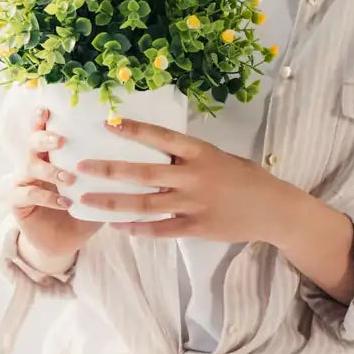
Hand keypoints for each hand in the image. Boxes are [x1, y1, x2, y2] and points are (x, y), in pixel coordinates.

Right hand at [3, 107, 102, 260]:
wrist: (62, 243)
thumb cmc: (81, 212)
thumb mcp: (96, 191)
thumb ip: (107, 174)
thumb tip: (140, 156)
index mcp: (49, 156)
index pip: (42, 131)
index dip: (41, 119)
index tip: (48, 109)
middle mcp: (32, 165)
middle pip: (31, 143)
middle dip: (43, 137)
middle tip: (59, 139)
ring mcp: (22, 183)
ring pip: (27, 167)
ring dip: (49, 169)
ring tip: (68, 178)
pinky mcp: (17, 203)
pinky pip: (27, 194)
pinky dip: (47, 197)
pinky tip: (64, 202)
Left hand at [76, 117, 297, 242]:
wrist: (273, 209)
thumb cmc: (244, 178)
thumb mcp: (218, 156)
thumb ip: (188, 155)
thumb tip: (156, 147)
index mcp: (200, 153)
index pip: (162, 138)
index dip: (134, 130)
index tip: (108, 123)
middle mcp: (194, 177)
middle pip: (143, 173)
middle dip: (109, 170)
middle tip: (80, 168)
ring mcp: (194, 204)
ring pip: (145, 204)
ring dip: (112, 203)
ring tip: (86, 201)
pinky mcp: (197, 227)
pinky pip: (160, 229)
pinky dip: (137, 228)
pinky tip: (116, 226)